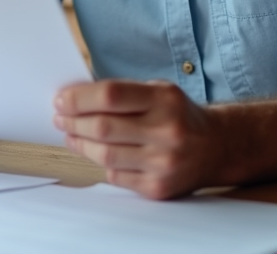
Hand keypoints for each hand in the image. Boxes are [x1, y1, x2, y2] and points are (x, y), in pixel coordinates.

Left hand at [54, 79, 223, 199]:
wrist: (216, 147)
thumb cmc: (178, 115)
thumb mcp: (158, 90)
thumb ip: (121, 93)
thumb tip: (75, 99)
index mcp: (165, 100)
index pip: (110, 96)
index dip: (79, 98)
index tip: (61, 100)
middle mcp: (167, 131)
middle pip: (103, 127)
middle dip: (73, 122)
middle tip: (60, 118)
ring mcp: (163, 162)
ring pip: (105, 155)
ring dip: (80, 144)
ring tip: (70, 135)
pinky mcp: (158, 187)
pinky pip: (115, 175)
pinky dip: (101, 163)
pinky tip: (95, 152)